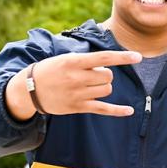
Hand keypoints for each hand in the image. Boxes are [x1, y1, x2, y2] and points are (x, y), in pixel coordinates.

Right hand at [6, 51, 141, 119]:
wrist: (28, 89)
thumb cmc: (51, 70)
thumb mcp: (66, 59)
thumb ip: (87, 60)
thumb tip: (109, 62)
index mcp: (74, 62)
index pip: (104, 58)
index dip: (122, 57)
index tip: (138, 56)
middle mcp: (76, 78)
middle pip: (108, 76)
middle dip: (106, 74)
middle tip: (92, 75)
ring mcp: (77, 94)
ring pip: (107, 90)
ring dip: (104, 86)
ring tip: (90, 85)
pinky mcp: (78, 107)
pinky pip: (103, 109)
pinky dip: (118, 111)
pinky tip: (130, 111)